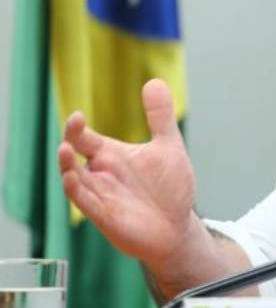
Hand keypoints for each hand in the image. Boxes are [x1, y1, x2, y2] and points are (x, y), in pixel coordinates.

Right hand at [58, 79, 201, 267]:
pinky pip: (84, 202)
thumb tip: (155, 81)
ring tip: (66, 150)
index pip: (85, 137)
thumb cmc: (170, 187)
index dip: (77, 127)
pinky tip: (73, 179)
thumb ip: (160, 116)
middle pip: (74, 154)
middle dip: (71, 141)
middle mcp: (100, 173)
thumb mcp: (168, 146)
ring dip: (68, 166)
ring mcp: (100, 194)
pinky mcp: (104, 215)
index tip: (78, 115)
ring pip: (73, 178)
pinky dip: (77, 190)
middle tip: (74, 126)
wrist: (177, 226)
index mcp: (111, 155)